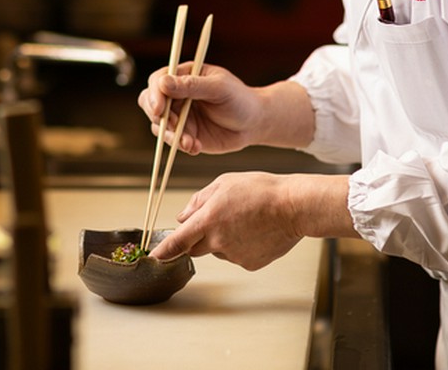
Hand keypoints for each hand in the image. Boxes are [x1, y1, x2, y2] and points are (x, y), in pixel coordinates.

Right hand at [137, 62, 261, 154]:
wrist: (254, 123)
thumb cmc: (240, 99)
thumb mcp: (219, 88)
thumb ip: (192, 86)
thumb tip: (163, 83)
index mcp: (184, 76)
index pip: (158, 81)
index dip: (155, 94)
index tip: (160, 109)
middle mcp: (177, 95)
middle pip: (150, 103)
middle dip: (158, 117)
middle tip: (174, 126)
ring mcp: (179, 115)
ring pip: (159, 125)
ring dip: (171, 135)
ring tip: (191, 142)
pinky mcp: (184, 133)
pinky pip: (172, 141)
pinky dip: (181, 145)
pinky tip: (196, 147)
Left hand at [149, 172, 303, 269]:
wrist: (294, 207)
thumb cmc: (261, 190)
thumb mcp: (224, 183)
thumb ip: (199, 200)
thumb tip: (183, 216)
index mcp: (209, 219)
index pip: (178, 241)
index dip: (163, 251)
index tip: (153, 258)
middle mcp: (218, 241)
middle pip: (195, 248)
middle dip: (197, 238)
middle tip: (216, 220)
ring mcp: (234, 255)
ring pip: (217, 251)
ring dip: (221, 240)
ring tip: (243, 220)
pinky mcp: (249, 264)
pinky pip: (236, 256)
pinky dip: (240, 246)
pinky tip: (254, 231)